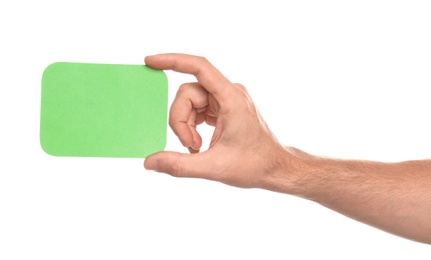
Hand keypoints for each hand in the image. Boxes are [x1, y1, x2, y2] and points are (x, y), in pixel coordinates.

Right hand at [144, 54, 292, 188]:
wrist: (275, 168)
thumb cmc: (254, 165)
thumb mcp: (214, 167)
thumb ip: (179, 164)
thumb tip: (149, 162)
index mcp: (231, 98)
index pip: (199, 67)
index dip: (173, 61)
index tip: (150, 61)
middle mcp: (230, 92)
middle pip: (188, 92)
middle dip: (180, 120)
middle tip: (189, 145)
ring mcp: (227, 99)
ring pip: (190, 101)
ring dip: (187, 125)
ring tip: (197, 147)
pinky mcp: (224, 107)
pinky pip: (197, 108)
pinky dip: (192, 126)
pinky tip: (200, 144)